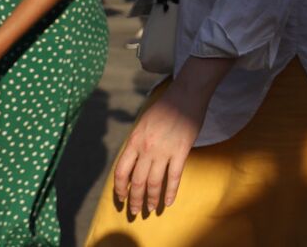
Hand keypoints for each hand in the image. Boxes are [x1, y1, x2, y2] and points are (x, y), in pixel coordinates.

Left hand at [112, 80, 206, 215]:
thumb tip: (133, 162)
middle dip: (134, 200)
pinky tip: (168, 202)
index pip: (121, 171)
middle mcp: (146, 148)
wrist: (186, 94)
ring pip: (153, 182)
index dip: (119, 188)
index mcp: (134, 140)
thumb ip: (137, 142)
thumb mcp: (143, 123)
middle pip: (136, 181)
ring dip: (151, 199)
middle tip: (135, 212)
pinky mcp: (181, 151)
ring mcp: (164, 150)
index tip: (121, 198)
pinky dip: (170, 192)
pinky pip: (174, 177)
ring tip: (150, 209)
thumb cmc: (165, 107)